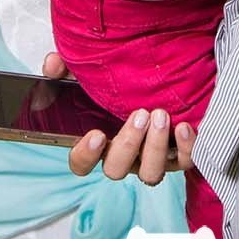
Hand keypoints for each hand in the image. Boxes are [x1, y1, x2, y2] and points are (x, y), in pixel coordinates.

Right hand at [42, 51, 195, 182]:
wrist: (164, 81)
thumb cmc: (121, 84)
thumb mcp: (90, 74)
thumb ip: (66, 69)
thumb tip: (53, 64)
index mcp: (100, 142)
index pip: (81, 164)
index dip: (85, 156)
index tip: (97, 135)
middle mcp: (124, 156)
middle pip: (117, 169)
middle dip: (128, 144)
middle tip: (141, 114)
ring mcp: (150, 159)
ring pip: (150, 174)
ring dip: (155, 147)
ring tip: (161, 115)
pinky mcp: (178, 156)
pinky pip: (184, 162)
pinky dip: (185, 148)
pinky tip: (184, 126)